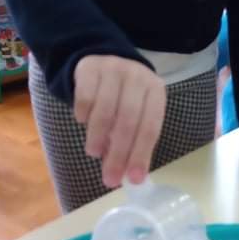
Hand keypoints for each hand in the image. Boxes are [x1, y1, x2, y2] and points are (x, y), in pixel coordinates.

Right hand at [73, 55, 165, 188]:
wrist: (103, 59)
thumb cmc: (123, 95)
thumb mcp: (136, 112)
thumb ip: (133, 140)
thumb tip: (127, 176)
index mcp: (155, 90)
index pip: (151, 126)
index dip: (142, 154)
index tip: (133, 179)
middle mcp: (138, 76)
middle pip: (129, 119)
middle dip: (119, 153)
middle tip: (109, 178)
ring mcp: (114, 68)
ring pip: (106, 109)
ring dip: (98, 136)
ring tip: (93, 152)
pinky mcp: (91, 67)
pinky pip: (85, 96)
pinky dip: (83, 114)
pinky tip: (83, 121)